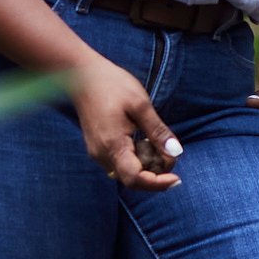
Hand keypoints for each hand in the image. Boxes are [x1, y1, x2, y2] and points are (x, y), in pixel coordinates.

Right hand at [67, 53, 181, 190]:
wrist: (82, 75)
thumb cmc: (112, 85)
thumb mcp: (140, 104)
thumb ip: (157, 131)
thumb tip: (175, 152)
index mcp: (113, 145)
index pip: (135, 179)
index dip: (157, 184)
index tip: (176, 178)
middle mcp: (102, 154)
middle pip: (131, 179)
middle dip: (155, 175)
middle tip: (172, 157)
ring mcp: (97, 152)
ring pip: (125, 173)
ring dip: (146, 168)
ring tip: (159, 147)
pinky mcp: (97, 147)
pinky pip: (119, 163)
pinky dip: (135, 160)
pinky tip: (144, 142)